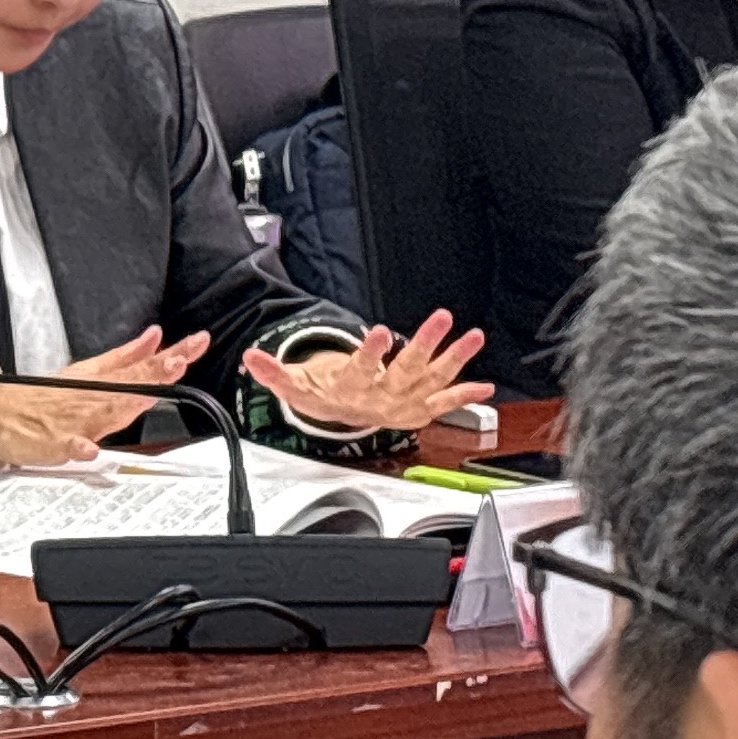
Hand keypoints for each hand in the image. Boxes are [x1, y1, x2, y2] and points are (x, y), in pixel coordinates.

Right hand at [0, 326, 209, 466]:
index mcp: (102, 380)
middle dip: (155, 374)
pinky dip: (79, 447)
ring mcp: (75, 419)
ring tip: (148, 394)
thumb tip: (155, 337)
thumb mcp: (88, 369)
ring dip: (128, 402)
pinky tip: (88, 449)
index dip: (170, 357)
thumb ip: (125, 356)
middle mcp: (93, 397)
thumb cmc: (45, 395)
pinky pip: (70, 446)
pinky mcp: (56, 442)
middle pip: (131, 385)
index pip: (144, 366)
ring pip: (106, 411)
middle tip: (178, 361)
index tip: (194, 345)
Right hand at [242, 308, 493, 432]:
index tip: (380, 331)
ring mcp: (406, 402)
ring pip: (433, 378)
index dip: (372, 352)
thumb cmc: (324, 395)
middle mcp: (384, 397)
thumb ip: (274, 372)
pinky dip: (466, 394)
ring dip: (456, 358)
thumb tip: (251, 357)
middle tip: (440, 318)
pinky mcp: (420, 406)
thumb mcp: (294, 385)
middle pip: (407, 369)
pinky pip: (445, 401)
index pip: (362, 369)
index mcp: (353, 388)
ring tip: (473, 336)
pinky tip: (486, 385)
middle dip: (426, 344)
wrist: (345, 420)